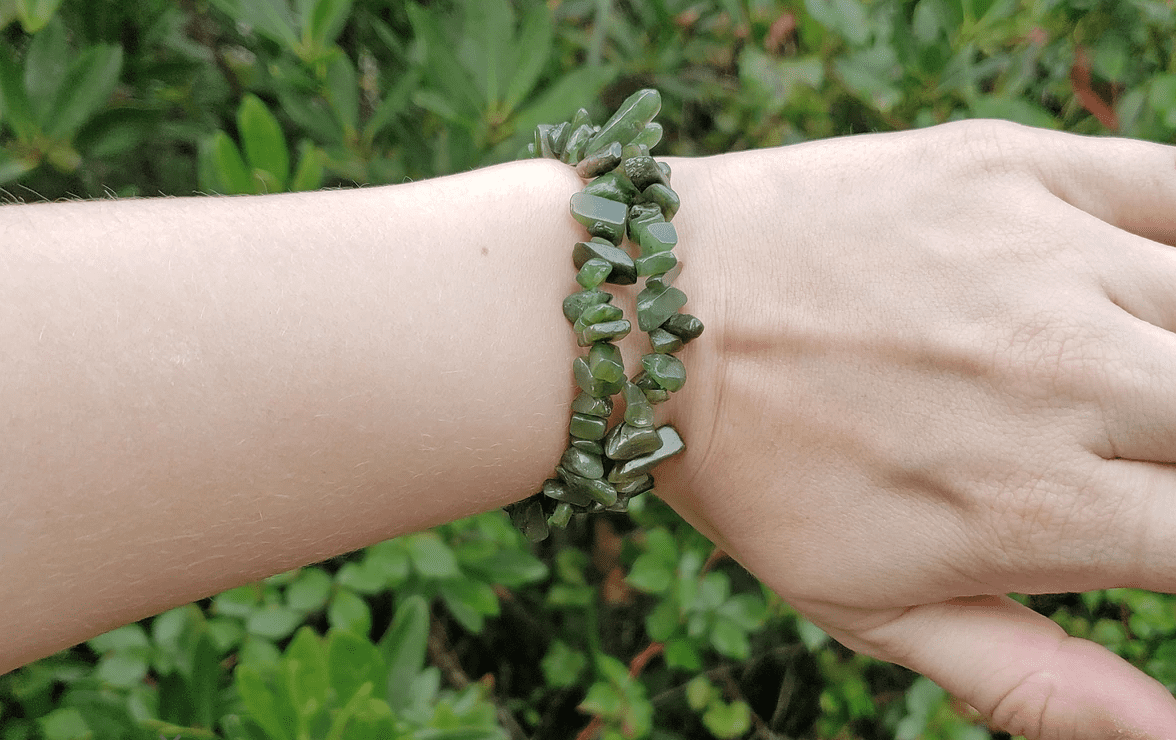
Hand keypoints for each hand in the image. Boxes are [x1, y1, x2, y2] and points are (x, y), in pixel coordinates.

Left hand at [657, 120, 1175, 737]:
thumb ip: (1032, 683)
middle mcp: (1064, 378)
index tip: (1143, 513)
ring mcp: (1042, 260)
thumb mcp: (869, 607)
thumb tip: (1170, 739)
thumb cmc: (751, 473)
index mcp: (1039, 506)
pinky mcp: (1010, 166)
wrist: (652, 319)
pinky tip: (1145, 284)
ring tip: (1108, 378)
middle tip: (1126, 449)